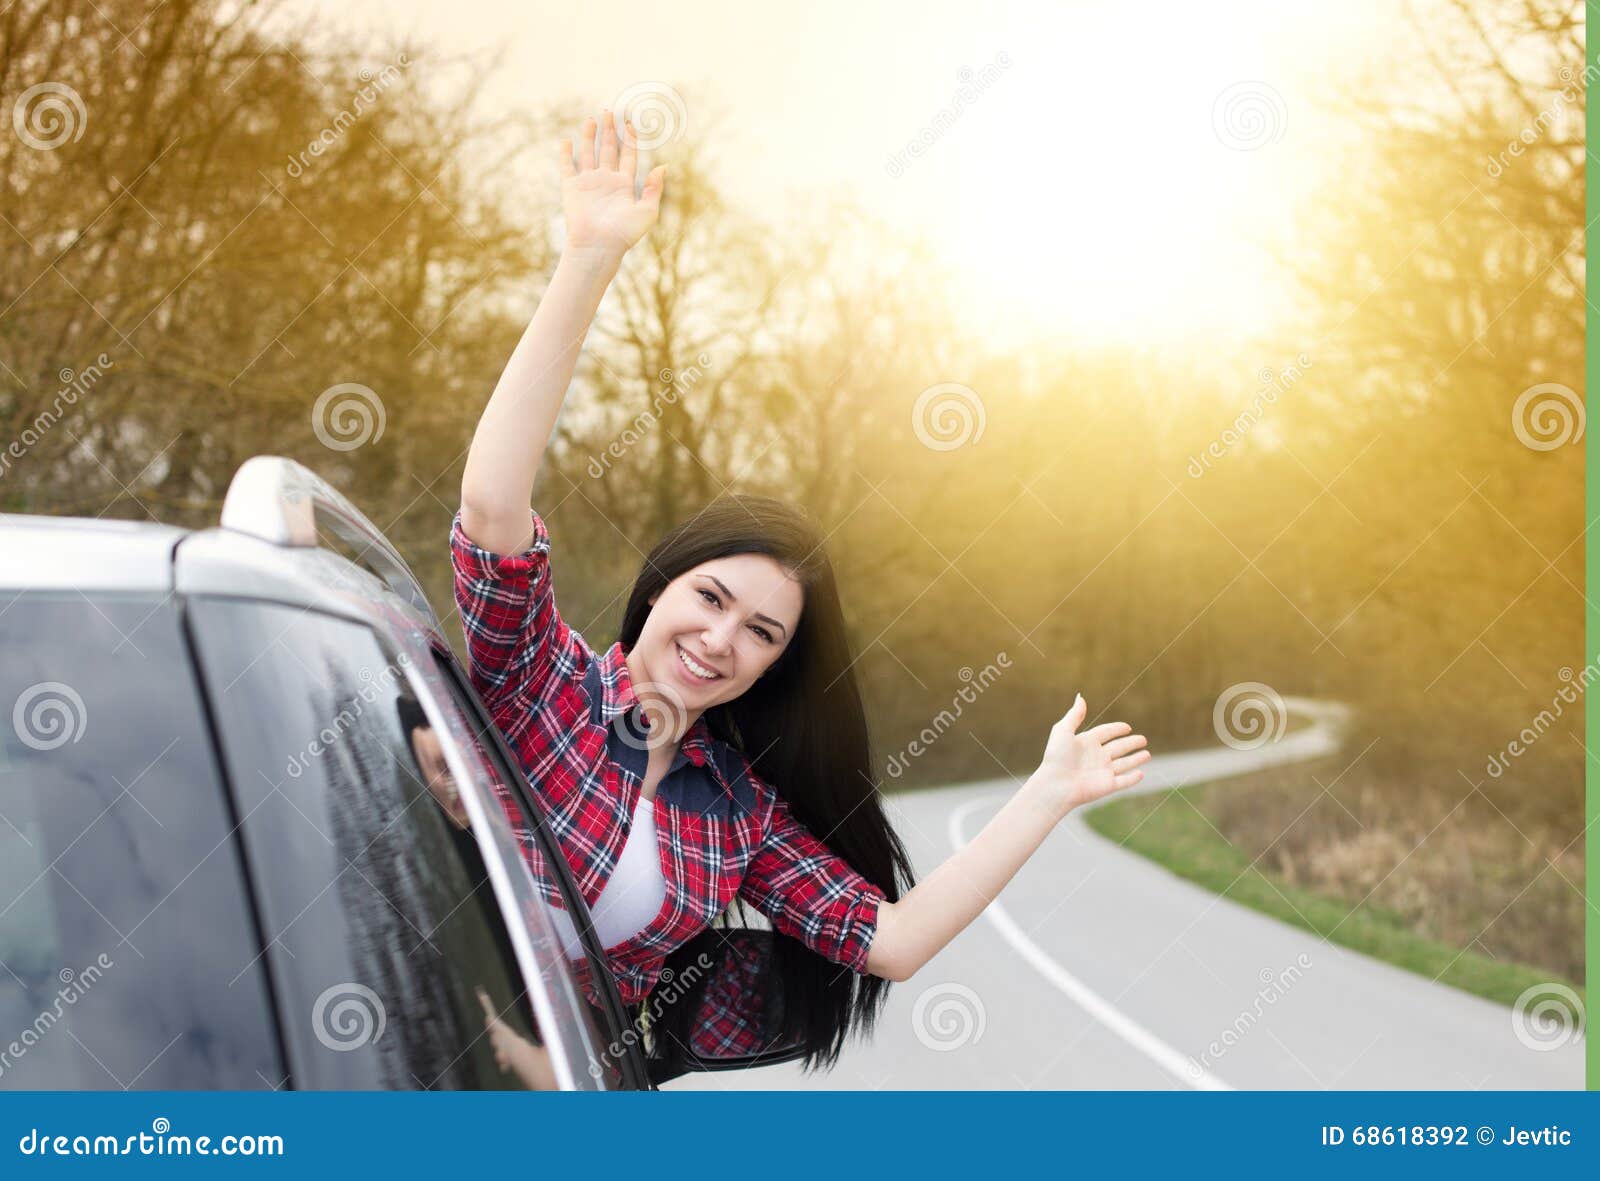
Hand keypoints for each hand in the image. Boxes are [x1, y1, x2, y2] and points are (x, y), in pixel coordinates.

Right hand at [559, 110, 665, 261]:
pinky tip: (566, 141)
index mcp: (624, 185)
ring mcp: (588, 183)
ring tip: (592, 119)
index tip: (629, 122)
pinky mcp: (571, 188)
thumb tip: (664, 166)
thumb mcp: (648, 211)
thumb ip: (654, 188)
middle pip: (609, 149)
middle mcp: (606, 181)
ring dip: (589, 136)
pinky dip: (566, 154)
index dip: (629, 139)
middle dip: (609, 130)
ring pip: (588, 153)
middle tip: (609, 111)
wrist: (598, 247)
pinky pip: (567, 167)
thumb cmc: (624, 234)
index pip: (628, 156)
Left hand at [1032, 694, 1149, 813]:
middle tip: (1143, 739)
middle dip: (1131, 743)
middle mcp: (1096, 757)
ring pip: (1124, 764)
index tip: (1127, 727)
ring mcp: (1103, 772)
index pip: (1105, 733)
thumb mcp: (1063, 730)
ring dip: (1136, 759)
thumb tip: (1080, 696)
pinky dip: (1133, 778)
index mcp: (1086, 743)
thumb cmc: (1057, 757)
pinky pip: (1124, 782)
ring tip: (1147, 754)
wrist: (1056, 785)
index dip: (1116, 729)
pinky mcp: (1108, 786)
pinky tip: (1141, 774)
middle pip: (1118, 748)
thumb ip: (1074, 715)